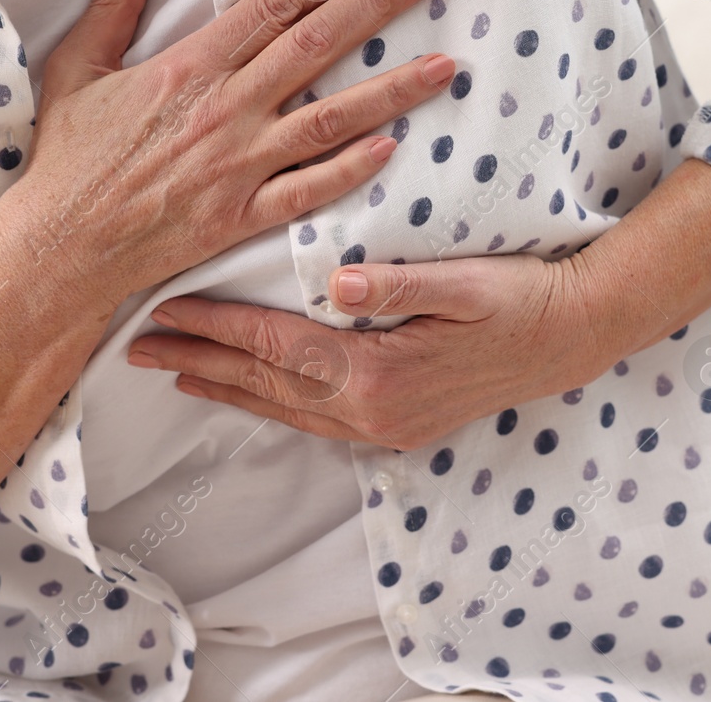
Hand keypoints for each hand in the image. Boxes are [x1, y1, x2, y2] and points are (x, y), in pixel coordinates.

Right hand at [8, 0, 452, 311]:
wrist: (61, 246)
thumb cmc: (70, 158)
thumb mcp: (78, 66)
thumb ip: (115, 1)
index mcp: (190, 66)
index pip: (273, 6)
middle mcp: (225, 109)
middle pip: (316, 45)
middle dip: (376, 6)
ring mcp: (240, 164)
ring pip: (331, 117)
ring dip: (392, 90)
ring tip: (445, 66)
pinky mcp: (244, 215)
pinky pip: (309, 189)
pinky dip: (352, 170)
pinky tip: (393, 148)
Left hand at [126, 254, 607, 448]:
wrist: (573, 339)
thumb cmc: (521, 299)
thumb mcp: (464, 282)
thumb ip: (397, 284)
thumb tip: (334, 282)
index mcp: (378, 374)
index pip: (277, 346)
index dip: (218, 327)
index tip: (165, 311)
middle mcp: (372, 413)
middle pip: (266, 385)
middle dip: (200, 364)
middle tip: (137, 349)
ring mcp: (384, 428)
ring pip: (284, 410)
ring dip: (227, 389)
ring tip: (177, 373)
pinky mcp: (397, 428)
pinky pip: (313, 420)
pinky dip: (270, 404)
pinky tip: (252, 393)